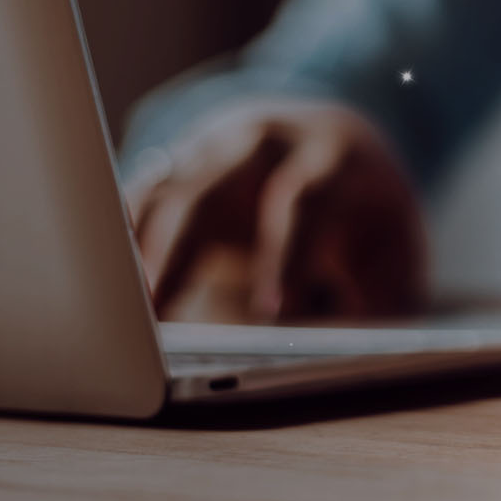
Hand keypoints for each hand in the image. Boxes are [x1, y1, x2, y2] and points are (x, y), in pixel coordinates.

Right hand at [124, 100, 427, 322]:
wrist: (340, 142)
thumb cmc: (369, 213)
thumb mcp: (396, 248)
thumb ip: (379, 297)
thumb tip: (350, 358)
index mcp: (328, 157)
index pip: (304, 200)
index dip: (288, 255)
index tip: (275, 312)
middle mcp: (261, 145)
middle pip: (208, 188)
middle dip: (180, 250)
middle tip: (157, 312)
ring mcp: (210, 153)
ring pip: (160, 196)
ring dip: (136, 254)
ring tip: (120, 317)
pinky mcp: (176, 172)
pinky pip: (137, 203)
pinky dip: (118, 244)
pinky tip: (104, 288)